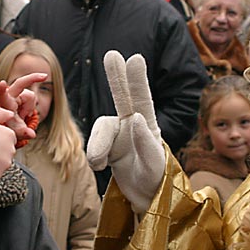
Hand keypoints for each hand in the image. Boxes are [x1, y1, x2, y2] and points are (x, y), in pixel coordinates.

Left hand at [0, 73, 45, 142]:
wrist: (6, 121)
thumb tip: (32, 135)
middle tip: (44, 76)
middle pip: (21, 83)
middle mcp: (9, 94)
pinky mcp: (22, 94)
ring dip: (29, 107)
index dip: (3, 90)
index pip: (3, 95)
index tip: (2, 83)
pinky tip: (24, 113)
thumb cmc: (8, 124)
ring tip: (21, 116)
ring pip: (31, 96)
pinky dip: (31, 106)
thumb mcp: (14, 130)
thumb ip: (23, 132)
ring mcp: (16, 93)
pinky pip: (33, 98)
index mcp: (4, 103)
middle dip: (33, 78)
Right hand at [87, 51, 165, 213]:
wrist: (145, 195)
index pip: (143, 99)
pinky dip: (94, 155)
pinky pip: (93, 145)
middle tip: (113, 54)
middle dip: (117, 76)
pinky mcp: (105, 145)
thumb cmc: (156, 179)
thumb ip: (146, 143)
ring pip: (101, 128)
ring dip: (97, 145)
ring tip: (98, 164)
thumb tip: (136, 118)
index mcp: (149, 125)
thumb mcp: (155, 165)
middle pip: (122, 96)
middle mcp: (132, 123)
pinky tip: (101, 166)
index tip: (135, 59)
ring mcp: (117, 132)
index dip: (137, 80)